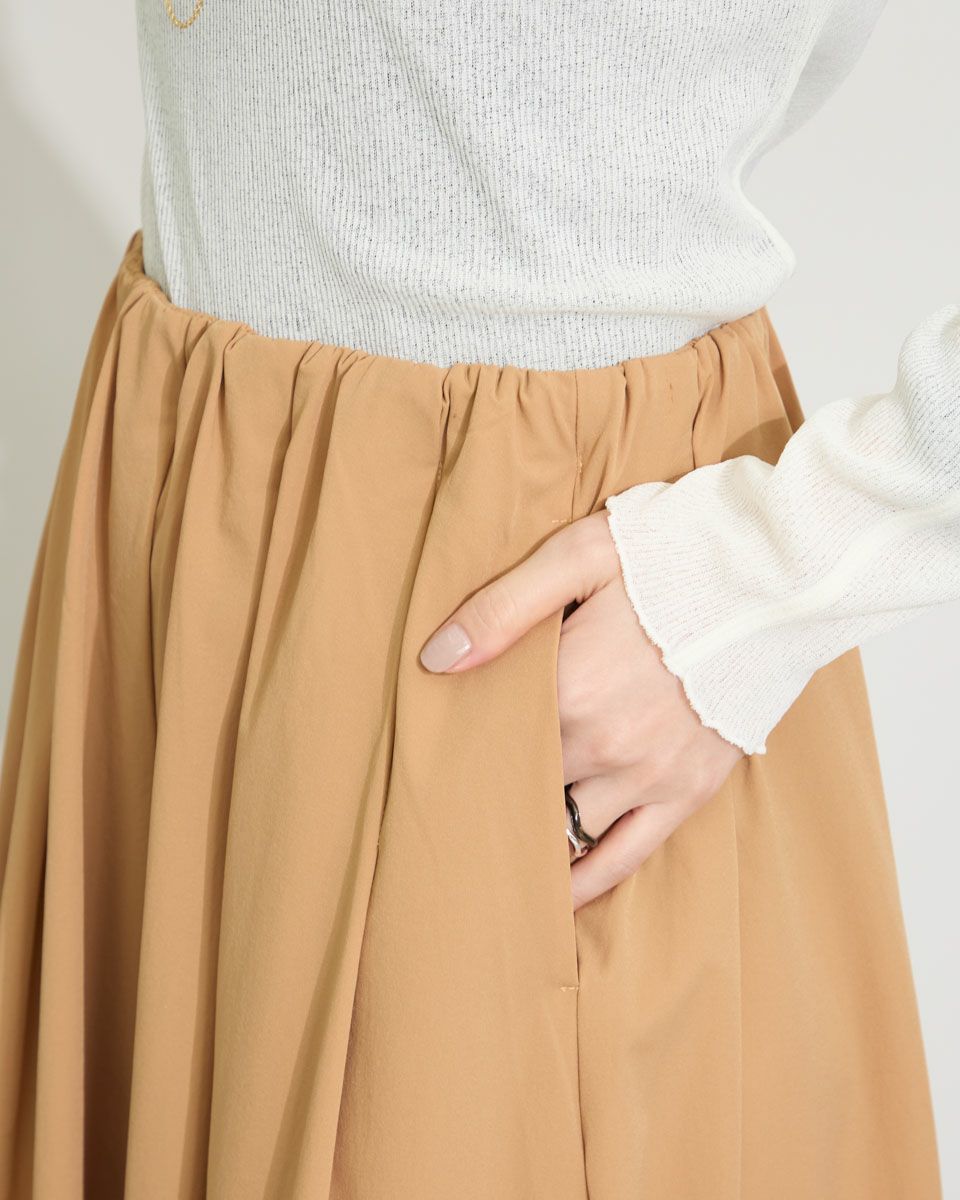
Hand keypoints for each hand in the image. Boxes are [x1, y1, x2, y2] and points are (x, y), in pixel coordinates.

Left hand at [419, 511, 743, 909]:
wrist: (776, 575)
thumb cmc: (673, 556)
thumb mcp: (578, 556)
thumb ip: (502, 608)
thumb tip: (436, 659)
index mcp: (570, 686)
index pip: (492, 735)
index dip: (464, 742)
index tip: (437, 751)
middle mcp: (605, 743)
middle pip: (523, 783)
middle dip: (492, 786)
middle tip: (456, 797)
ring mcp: (650, 774)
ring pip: (564, 828)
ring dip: (531, 832)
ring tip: (492, 847)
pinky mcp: (689, 791)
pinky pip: (625, 856)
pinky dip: (586, 881)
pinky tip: (555, 895)